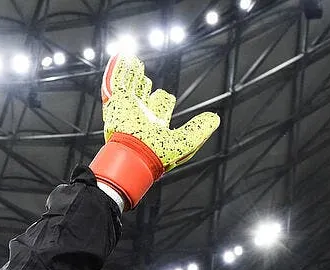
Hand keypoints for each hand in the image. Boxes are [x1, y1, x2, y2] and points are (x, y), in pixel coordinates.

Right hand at [89, 54, 219, 208]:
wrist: (135, 155)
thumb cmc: (158, 155)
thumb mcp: (186, 143)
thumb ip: (200, 130)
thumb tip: (215, 119)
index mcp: (155, 125)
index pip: (161, 107)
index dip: (165, 101)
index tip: (166, 97)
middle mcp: (141, 115)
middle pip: (143, 96)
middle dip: (144, 86)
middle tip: (145, 79)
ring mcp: (127, 108)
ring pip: (130, 86)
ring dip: (132, 73)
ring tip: (133, 60)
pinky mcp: (115, 102)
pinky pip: (114, 82)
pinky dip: (117, 67)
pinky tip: (121, 54)